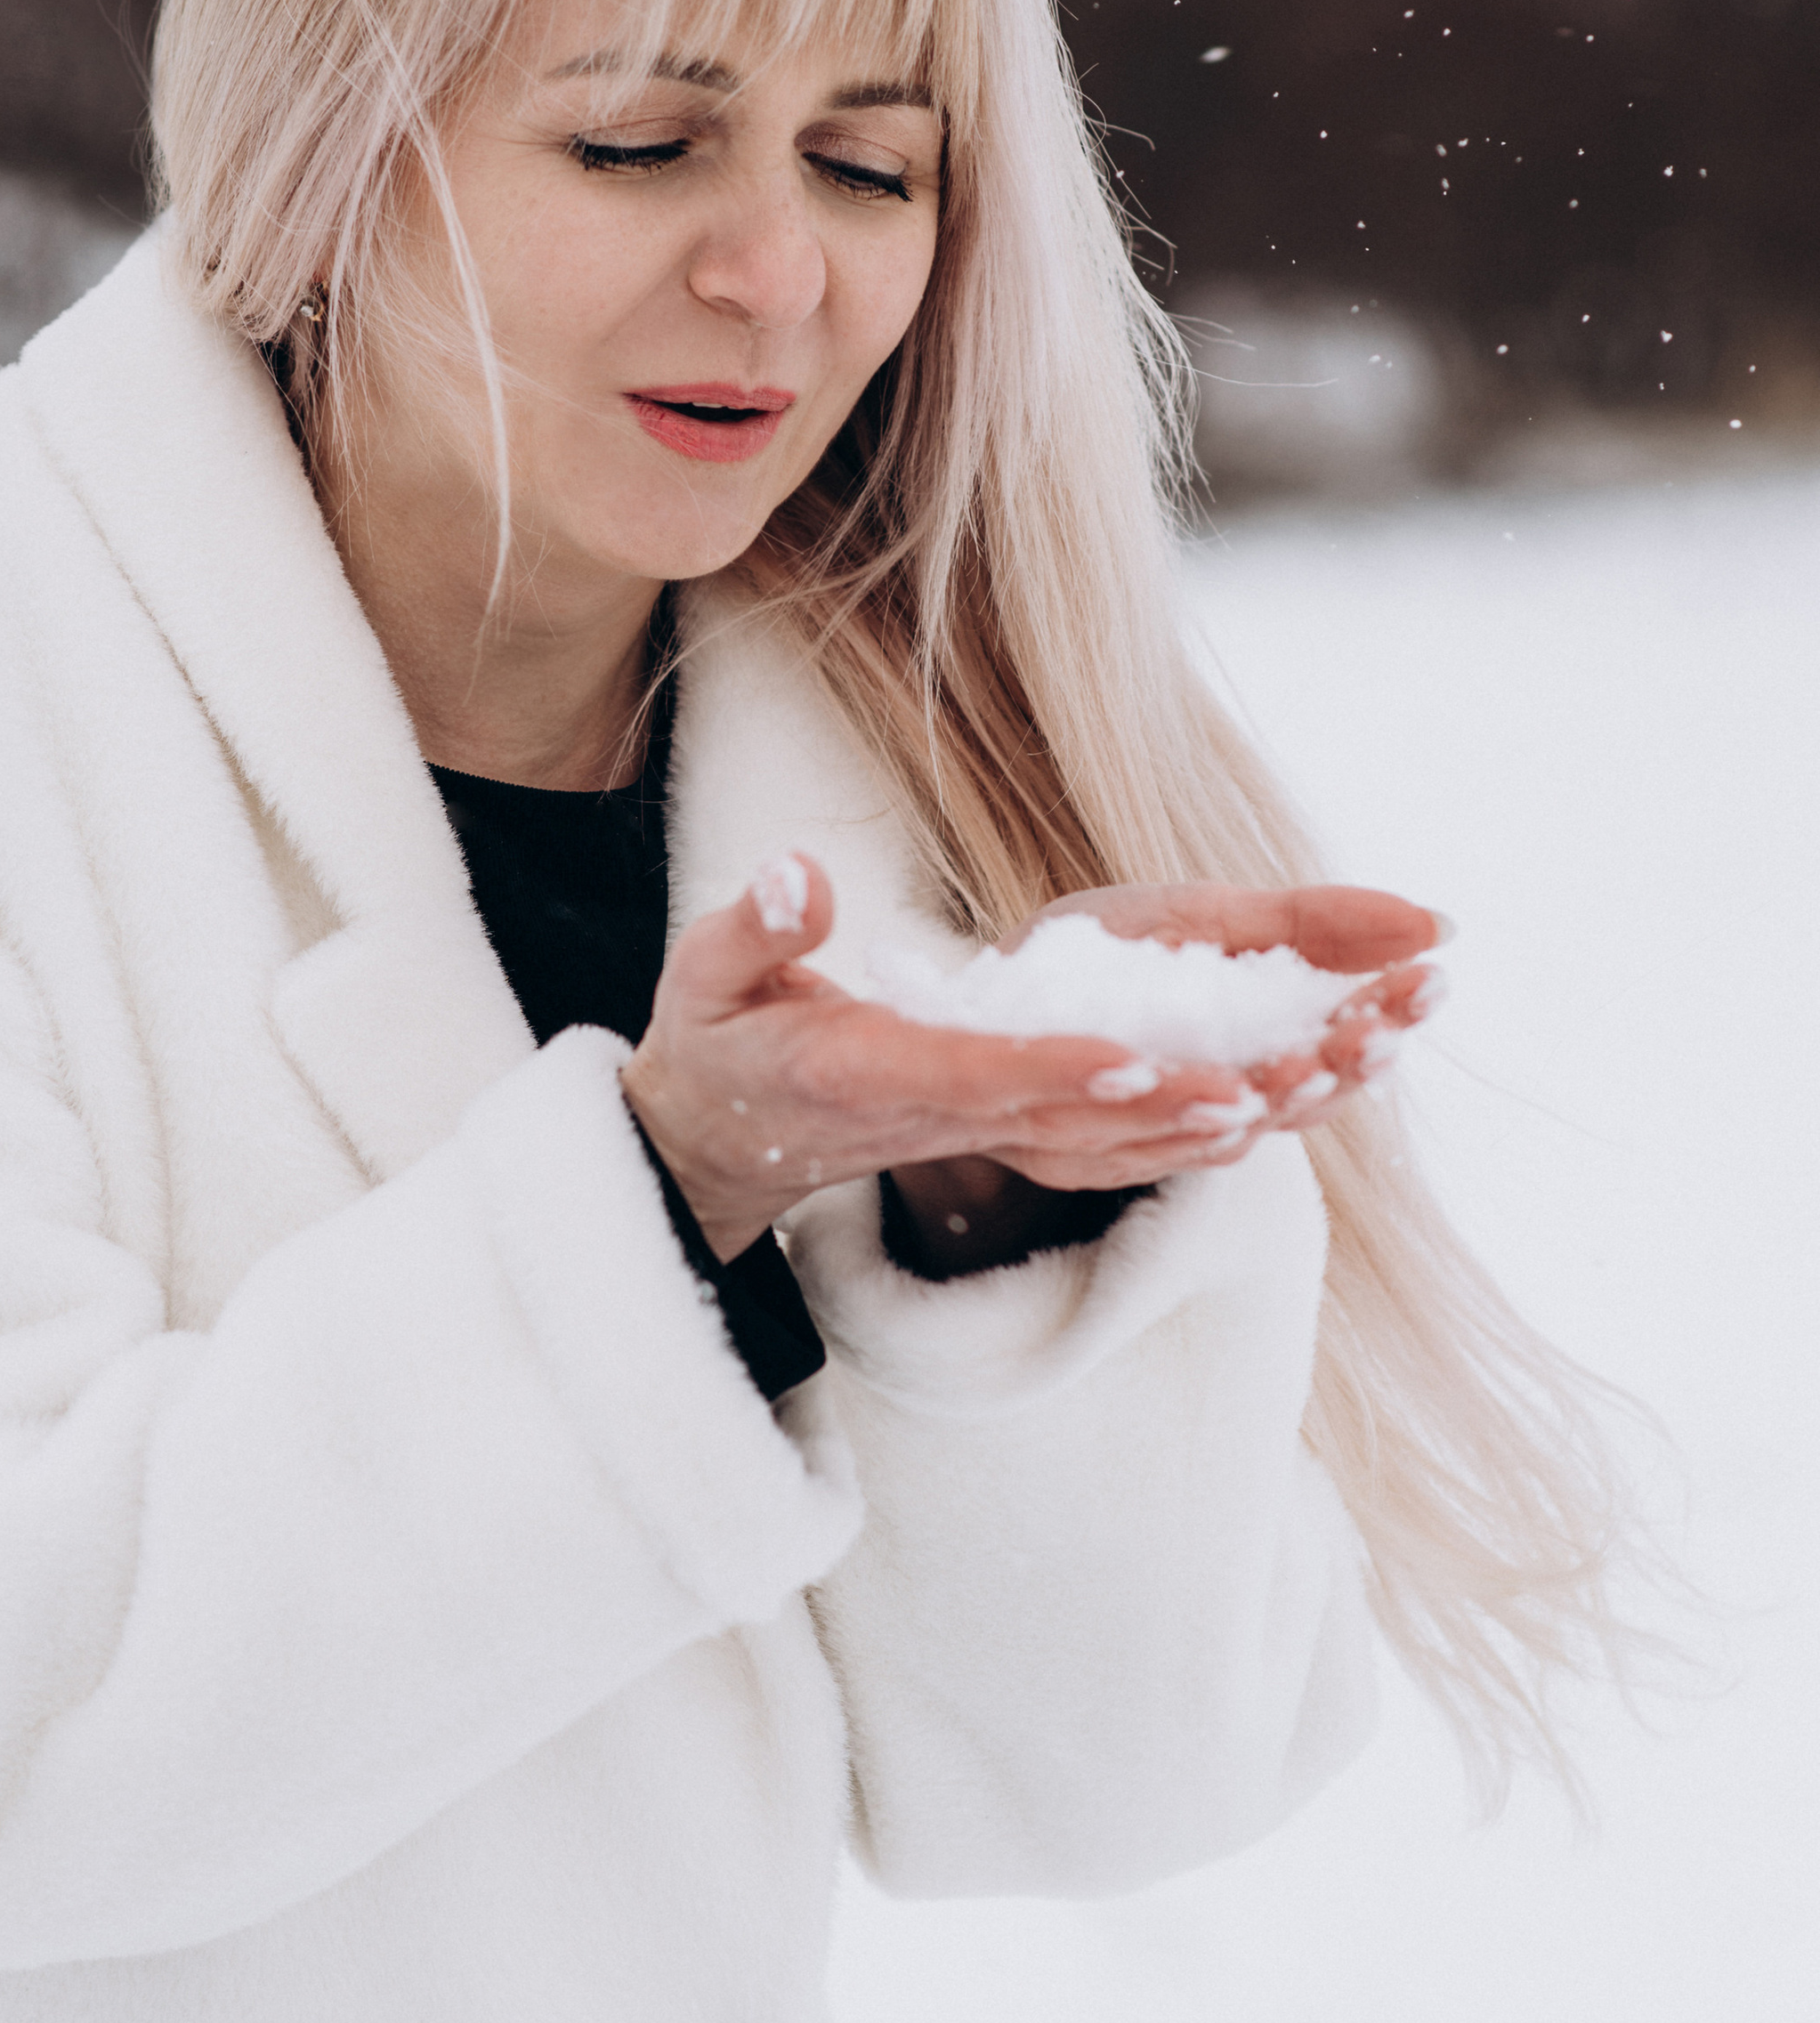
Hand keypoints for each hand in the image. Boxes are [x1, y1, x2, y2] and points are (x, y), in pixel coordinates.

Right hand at [619, 860, 1442, 1262]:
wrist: (725, 1140)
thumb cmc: (721, 1044)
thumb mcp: (705, 981)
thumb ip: (752, 932)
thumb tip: (798, 875)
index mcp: (872, 1076)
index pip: (975, 1076)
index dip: (1054, 1070)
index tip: (1132, 1062)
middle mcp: (944, 1120)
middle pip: (1074, 1120)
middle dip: (1174, 1105)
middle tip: (1275, 1081)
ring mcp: (985, 1138)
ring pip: (1116, 1144)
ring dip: (1215, 1122)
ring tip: (1317, 1085)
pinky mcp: (1013, 1136)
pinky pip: (1120, 1147)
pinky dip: (1199, 1132)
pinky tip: (1280, 1105)